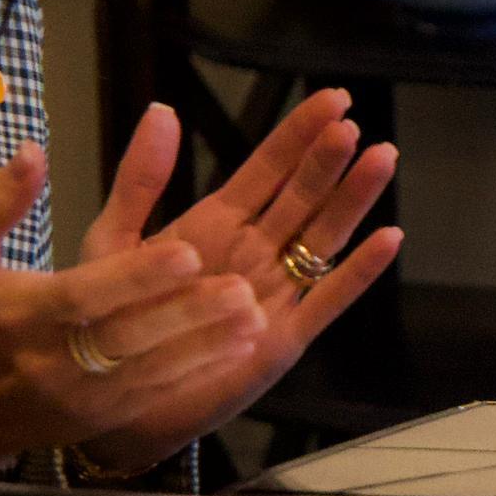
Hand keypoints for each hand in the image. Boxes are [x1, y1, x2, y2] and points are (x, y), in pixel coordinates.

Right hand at [0, 146, 268, 495]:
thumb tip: (32, 149)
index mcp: (19, 315)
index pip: (84, 295)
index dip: (136, 277)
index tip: (186, 253)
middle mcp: (53, 360)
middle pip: (129, 336)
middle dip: (188, 313)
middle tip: (242, 287)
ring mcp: (81, 397)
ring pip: (153, 371)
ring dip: (207, 344)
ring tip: (255, 315)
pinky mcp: (101, 419)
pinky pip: (156, 395)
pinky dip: (198, 373)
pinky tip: (238, 348)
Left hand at [66, 90, 407, 475]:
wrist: (106, 396)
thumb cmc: (106, 320)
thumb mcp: (113, 239)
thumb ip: (140, 179)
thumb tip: (163, 109)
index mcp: (215, 223)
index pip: (267, 168)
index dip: (299, 134)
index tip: (332, 99)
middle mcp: (253, 252)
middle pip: (303, 197)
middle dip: (328, 161)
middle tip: (352, 126)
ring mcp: (274, 293)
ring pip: (324, 238)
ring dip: (354, 200)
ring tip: (381, 159)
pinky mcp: (284, 337)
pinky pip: (329, 298)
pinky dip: (360, 271)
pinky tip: (388, 238)